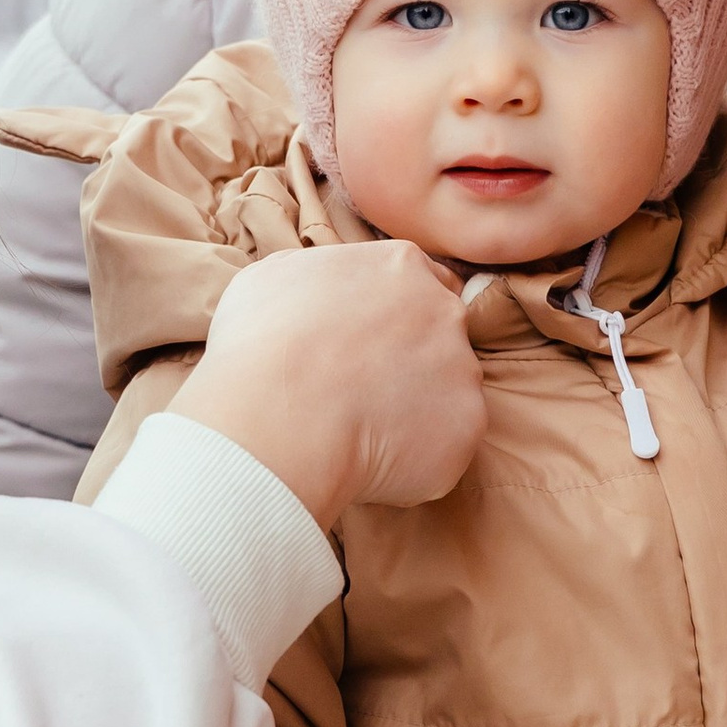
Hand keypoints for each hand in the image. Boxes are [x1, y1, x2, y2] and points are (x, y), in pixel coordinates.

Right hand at [169, 242, 485, 525]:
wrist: (275, 422)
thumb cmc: (260, 350)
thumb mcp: (267, 280)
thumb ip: (310, 274)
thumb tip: (313, 288)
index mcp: (400, 266)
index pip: (424, 281)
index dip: (397, 316)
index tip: (370, 344)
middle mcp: (444, 310)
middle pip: (441, 336)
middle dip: (411, 361)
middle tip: (361, 391)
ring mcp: (462, 369)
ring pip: (447, 393)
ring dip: (414, 410)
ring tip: (359, 431)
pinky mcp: (467, 426)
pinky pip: (446, 444)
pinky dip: (417, 457)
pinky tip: (373, 460)